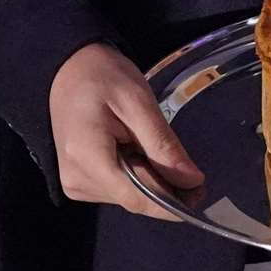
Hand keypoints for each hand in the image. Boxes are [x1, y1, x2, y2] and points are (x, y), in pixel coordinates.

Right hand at [49, 42, 204, 220]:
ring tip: (155, 148)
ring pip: (128, 197)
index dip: (171, 202)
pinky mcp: (78, 181)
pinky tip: (137, 152)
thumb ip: (163, 144)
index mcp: (88, 158)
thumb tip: (191, 181)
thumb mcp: (138, 102)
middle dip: (166, 189)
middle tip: (192, 172)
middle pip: (134, 199)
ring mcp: (74, 183)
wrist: (70, 68)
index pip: (136, 198)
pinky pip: (118, 189)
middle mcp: (76, 179)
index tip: (201, 191)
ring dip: (151, 181)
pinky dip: (136, 176)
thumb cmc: (104, 76)